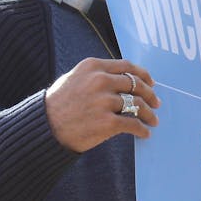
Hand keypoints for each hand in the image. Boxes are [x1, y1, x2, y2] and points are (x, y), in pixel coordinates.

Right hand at [44, 57, 160, 152]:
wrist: (43, 127)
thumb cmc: (58, 103)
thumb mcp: (74, 77)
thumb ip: (97, 74)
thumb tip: (124, 79)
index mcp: (93, 67)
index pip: (127, 67)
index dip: (143, 75)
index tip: (151, 82)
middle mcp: (100, 81)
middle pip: (136, 84)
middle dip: (150, 94)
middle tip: (156, 102)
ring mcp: (104, 102)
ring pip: (137, 104)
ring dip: (149, 113)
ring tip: (153, 120)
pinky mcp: (106, 123)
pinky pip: (132, 124)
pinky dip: (142, 129)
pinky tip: (144, 133)